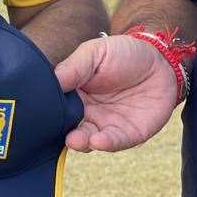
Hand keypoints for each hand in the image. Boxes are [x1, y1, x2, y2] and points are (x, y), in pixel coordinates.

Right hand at [54, 35, 178, 152]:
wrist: (161, 60)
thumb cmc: (124, 53)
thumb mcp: (95, 53)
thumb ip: (73, 67)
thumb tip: (49, 80)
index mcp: (74, 94)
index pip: (55, 106)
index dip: (47, 111)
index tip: (36, 113)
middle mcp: (86, 113)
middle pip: (67, 127)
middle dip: (60, 132)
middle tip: (54, 131)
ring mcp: (106, 125)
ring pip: (87, 140)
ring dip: (80, 142)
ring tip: (75, 140)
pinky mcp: (128, 134)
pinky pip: (115, 142)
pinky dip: (105, 143)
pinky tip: (98, 140)